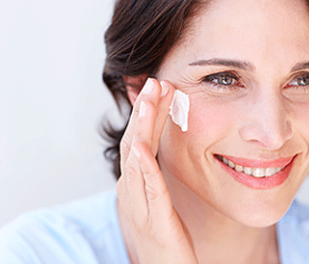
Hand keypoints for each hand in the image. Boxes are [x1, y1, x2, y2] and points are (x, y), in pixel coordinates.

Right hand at [116, 78, 197, 263]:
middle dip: (144, 111)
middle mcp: (132, 191)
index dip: (148, 114)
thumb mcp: (159, 201)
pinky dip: (143, 166)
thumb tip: (159, 151)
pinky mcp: (154, 221)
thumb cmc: (164, 239)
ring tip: (149, 99)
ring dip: (142, 127)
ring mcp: (139, 206)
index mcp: (136, 185)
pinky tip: (144, 146)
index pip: (140, 141)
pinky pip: (148, 189)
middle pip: (135, 142)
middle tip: (155, 81)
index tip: (159, 88)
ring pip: (137, 159)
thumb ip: (157, 176)